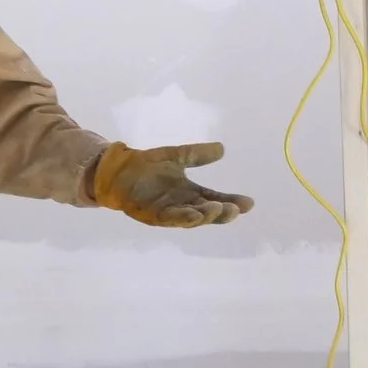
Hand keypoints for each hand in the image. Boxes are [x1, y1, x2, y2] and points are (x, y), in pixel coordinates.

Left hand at [87, 141, 252, 228]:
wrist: (117, 169)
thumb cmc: (146, 165)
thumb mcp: (177, 156)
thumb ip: (197, 154)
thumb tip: (222, 148)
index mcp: (190, 193)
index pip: (215, 199)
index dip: (232, 202)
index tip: (249, 203)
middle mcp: (182, 205)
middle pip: (207, 213)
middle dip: (222, 213)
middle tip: (237, 209)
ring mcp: (168, 211)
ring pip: (192, 219)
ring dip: (206, 216)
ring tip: (220, 210)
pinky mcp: (152, 214)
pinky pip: (171, 219)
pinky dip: (184, 218)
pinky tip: (195, 216)